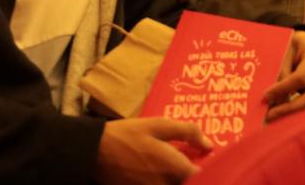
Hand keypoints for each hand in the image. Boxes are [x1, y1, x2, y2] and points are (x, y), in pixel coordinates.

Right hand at [93, 118, 211, 184]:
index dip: (204, 168)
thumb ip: (188, 133)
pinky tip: (154, 170)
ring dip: (174, 177)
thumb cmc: (129, 135)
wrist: (94, 151)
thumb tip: (209, 145)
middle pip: (185, 183)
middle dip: (188, 174)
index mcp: (174, 169)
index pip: (200, 177)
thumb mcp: (160, 125)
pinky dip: (160, 181)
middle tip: (185, 160)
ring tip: (166, 164)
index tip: (201, 158)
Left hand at [263, 31, 304, 121]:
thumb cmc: (292, 43)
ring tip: (272, 118)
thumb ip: (281, 71)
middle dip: (291, 108)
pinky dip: (294, 111)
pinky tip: (279, 115)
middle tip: (270, 116)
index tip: (265, 96)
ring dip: (292, 113)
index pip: (302, 77)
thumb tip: (272, 99)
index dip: (284, 89)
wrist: (303, 42)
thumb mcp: (285, 49)